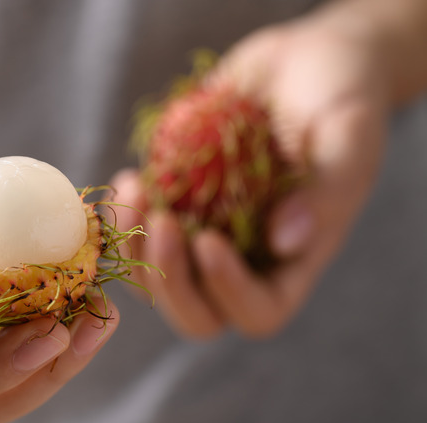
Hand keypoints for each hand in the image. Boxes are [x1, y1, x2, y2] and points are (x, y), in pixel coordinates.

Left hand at [111, 15, 388, 338]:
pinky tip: (128, 178)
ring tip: (133, 190)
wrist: (302, 62)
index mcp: (293, 259)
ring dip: (133, 248)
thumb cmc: (337, 95)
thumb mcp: (348, 135)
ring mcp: (203, 234)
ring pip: (154, 279)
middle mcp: (245, 258)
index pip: (258, 312)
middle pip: (196, 314)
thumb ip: (328, 191)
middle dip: (168, 278)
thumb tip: (284, 241)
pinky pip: (134, 235)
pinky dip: (121, 217)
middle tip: (161, 222)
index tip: (209, 240)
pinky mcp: (173, 205)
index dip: (227, 291)